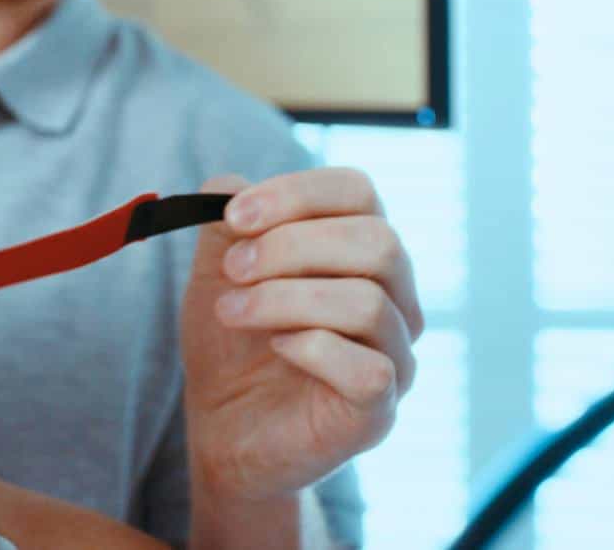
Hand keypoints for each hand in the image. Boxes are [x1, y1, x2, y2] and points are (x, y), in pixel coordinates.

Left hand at [181, 168, 422, 501]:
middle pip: (376, 240)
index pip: (358, 192)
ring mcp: (395, 356)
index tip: (232, 216)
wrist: (222, 426)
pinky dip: (312, 348)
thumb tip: (230, 186)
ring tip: (232, 311)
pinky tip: (275, 347)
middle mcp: (395, 298)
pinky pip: (368, 369)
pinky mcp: (378, 411)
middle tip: (233, 269)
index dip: (294, 193)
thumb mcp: (218, 269)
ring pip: (368, 302)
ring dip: (284, 298)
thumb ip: (227, 222)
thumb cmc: (233, 342)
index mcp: (361, 251)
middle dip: (289, 246)